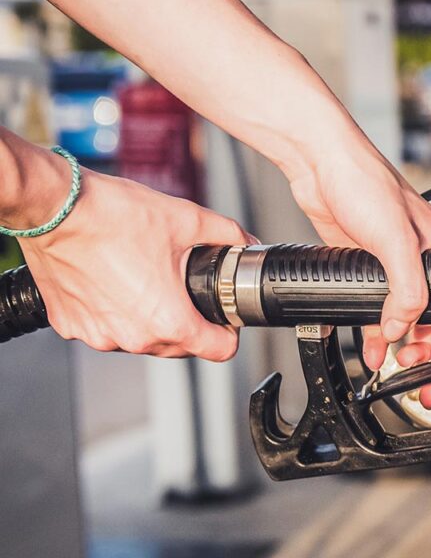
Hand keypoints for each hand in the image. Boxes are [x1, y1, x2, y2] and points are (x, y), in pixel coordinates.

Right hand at [19, 158, 254, 359]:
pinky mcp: (72, 325)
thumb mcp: (187, 220)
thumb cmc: (113, 216)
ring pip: (143, 340)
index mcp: (167, 320)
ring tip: (150, 280)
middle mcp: (132, 337)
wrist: (56, 208)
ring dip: (153, 319)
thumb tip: (246, 242)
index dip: (229, 332)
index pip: (219, 350)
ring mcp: (99, 335)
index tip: (225, 316)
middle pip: (181, 346)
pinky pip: (108, 328)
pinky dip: (118, 312)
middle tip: (188, 289)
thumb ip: (227, 235)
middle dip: (192, 322)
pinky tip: (118, 281)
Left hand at [281, 116, 430, 407]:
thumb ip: (406, 288)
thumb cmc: (364, 181)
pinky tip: (374, 348)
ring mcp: (397, 264)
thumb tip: (402, 328)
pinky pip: (382, 309)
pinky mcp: (369, 265)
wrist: (320, 163)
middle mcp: (425, 258)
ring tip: (400, 371)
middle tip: (428, 386)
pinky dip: (380, 333)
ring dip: (408, 349)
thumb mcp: (395, 238)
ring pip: (412, 319)